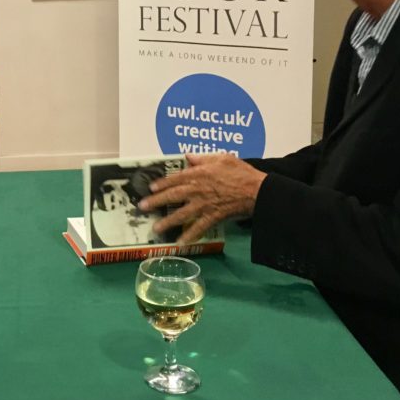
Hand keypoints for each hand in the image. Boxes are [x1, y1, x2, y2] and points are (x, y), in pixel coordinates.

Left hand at [138, 153, 265, 242]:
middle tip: (142, 207)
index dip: (162, 183)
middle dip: (156, 202)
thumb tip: (188, 157)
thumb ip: (203, 158)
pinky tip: (180, 242)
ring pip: (182, 213)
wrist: (256, 191)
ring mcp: (204, 204)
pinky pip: (199, 228)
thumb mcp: (222, 158)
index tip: (150, 188)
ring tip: (156, 228)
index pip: (175, 178)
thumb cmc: (241, 172)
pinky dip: (189, 236)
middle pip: (173, 196)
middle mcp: (197, 189)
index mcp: (198, 174)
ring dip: (168, 221)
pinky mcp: (212, 216)